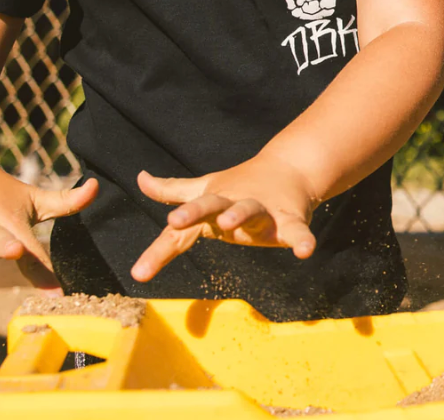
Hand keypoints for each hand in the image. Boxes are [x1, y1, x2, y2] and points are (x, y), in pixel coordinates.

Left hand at [131, 154, 318, 281]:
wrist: (287, 170)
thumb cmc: (238, 186)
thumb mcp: (203, 190)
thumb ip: (172, 190)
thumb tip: (140, 179)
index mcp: (209, 205)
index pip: (179, 231)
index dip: (158, 251)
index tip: (138, 274)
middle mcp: (231, 205)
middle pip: (209, 206)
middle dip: (192, 212)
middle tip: (175, 220)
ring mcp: (260, 210)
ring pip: (248, 210)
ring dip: (238, 215)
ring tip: (228, 225)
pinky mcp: (288, 218)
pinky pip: (296, 231)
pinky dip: (301, 240)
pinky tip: (305, 252)